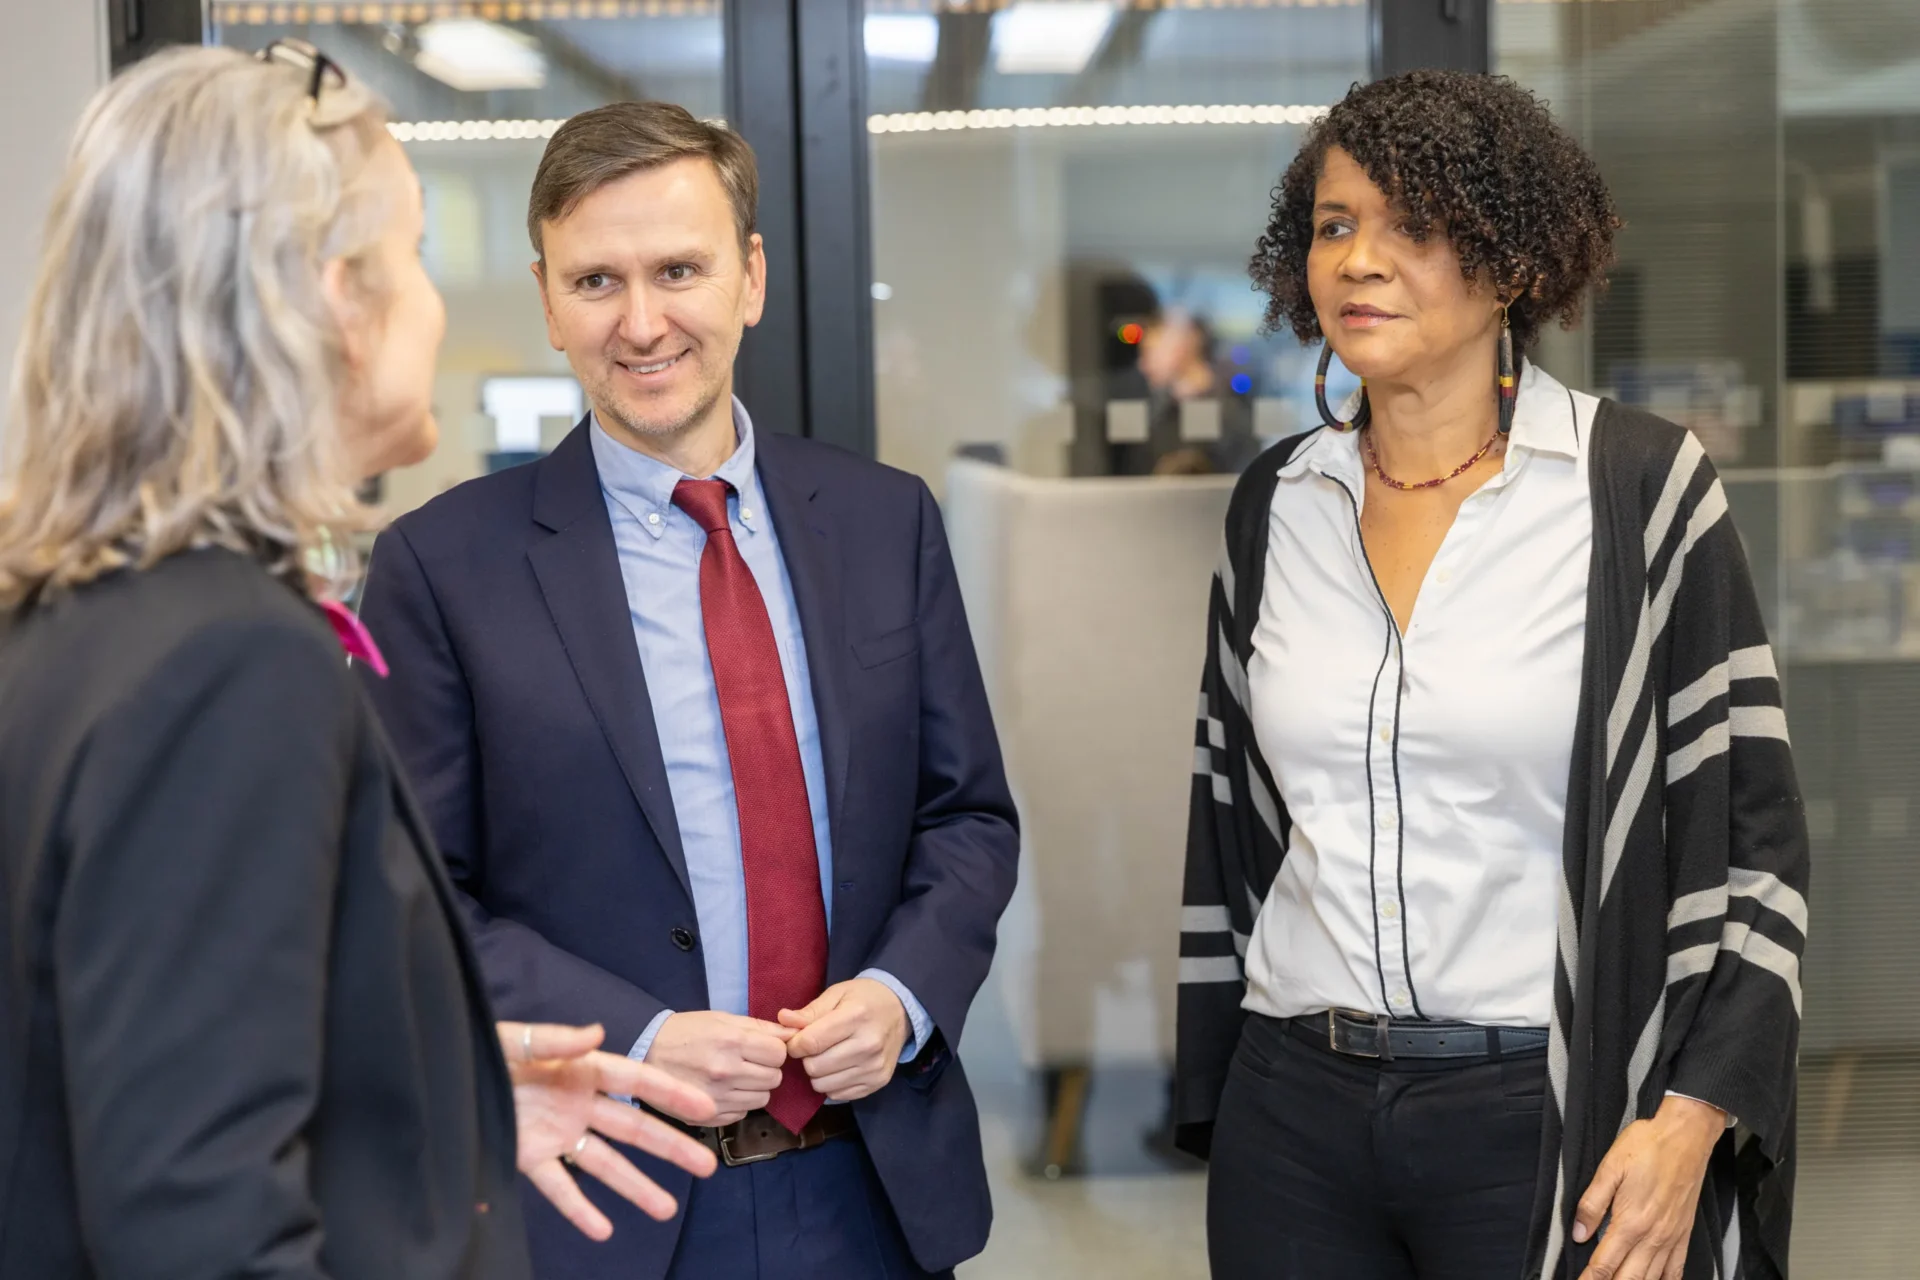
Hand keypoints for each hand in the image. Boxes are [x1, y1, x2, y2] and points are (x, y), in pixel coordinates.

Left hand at [499, 1022, 718, 1241]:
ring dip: (636, 1186)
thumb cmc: (481, 1051)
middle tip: (706, 1166)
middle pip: (633, 1129)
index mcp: (581, 1069)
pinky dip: (579, 1209)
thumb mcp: (516, 1040)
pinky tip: (602, 1230)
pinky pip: (559, 1187)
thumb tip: (597, 1033)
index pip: (635, 1081)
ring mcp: (557, 1134)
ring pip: (605, 1163)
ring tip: (666, 1209)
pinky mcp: (530, 1158)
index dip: (671, 1093)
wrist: (441, 1076)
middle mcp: (578, 1104)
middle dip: (670, 1147)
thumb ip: (556, 1040)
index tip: (705, 1106)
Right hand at [644, 1011, 794, 1125]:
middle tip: (749, 1062)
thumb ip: (759, 1027)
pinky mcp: (707, 1117)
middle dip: (767, 1069)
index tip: (763, 1049)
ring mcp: (716, 1098)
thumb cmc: (685, 1031)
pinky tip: (724, 1091)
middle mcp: (726, 1072)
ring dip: (755, 1088)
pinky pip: (742, 1114)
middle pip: (774, 1079)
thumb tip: (792, 1034)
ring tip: (736, 1076)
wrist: (645, 1052)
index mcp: (731, 1043)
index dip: (775, 1050)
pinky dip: (739, 1104)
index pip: (779, 1054)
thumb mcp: (722, 1018)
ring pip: (762, 1100)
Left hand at [779, 978, 909, 1102]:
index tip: (796, 1039)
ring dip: (818, 1073)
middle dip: (807, 1058)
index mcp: (856, 1017)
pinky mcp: (878, 1082)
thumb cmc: (864, 999)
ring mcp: (875, 1067)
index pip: (810, 1042)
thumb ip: (810, 1011)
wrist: (900, 1009)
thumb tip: (783, 1020)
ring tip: (828, 1056)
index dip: (794, 1044)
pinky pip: (838, 1095)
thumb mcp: (837, 994)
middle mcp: (869, 1045)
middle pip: (815, 1067)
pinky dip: (832, 1083)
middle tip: (815, 1046)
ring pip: (823, 1085)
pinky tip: (840, 1067)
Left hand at [1573, 1094, 1725, 1279]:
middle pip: (1628, 1279)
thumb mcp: (1610, 1168)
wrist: (1686, 1137)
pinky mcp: (1684, 1235)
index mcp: (1630, 1222)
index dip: (1589, 1279)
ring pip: (1651, 1279)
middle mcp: (1652, 1237)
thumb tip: (1578, 1234)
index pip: (1604, 1264)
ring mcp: (1671, 1238)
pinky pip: (1676, 1271)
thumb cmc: (1647, 1147)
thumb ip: (1592, 1204)